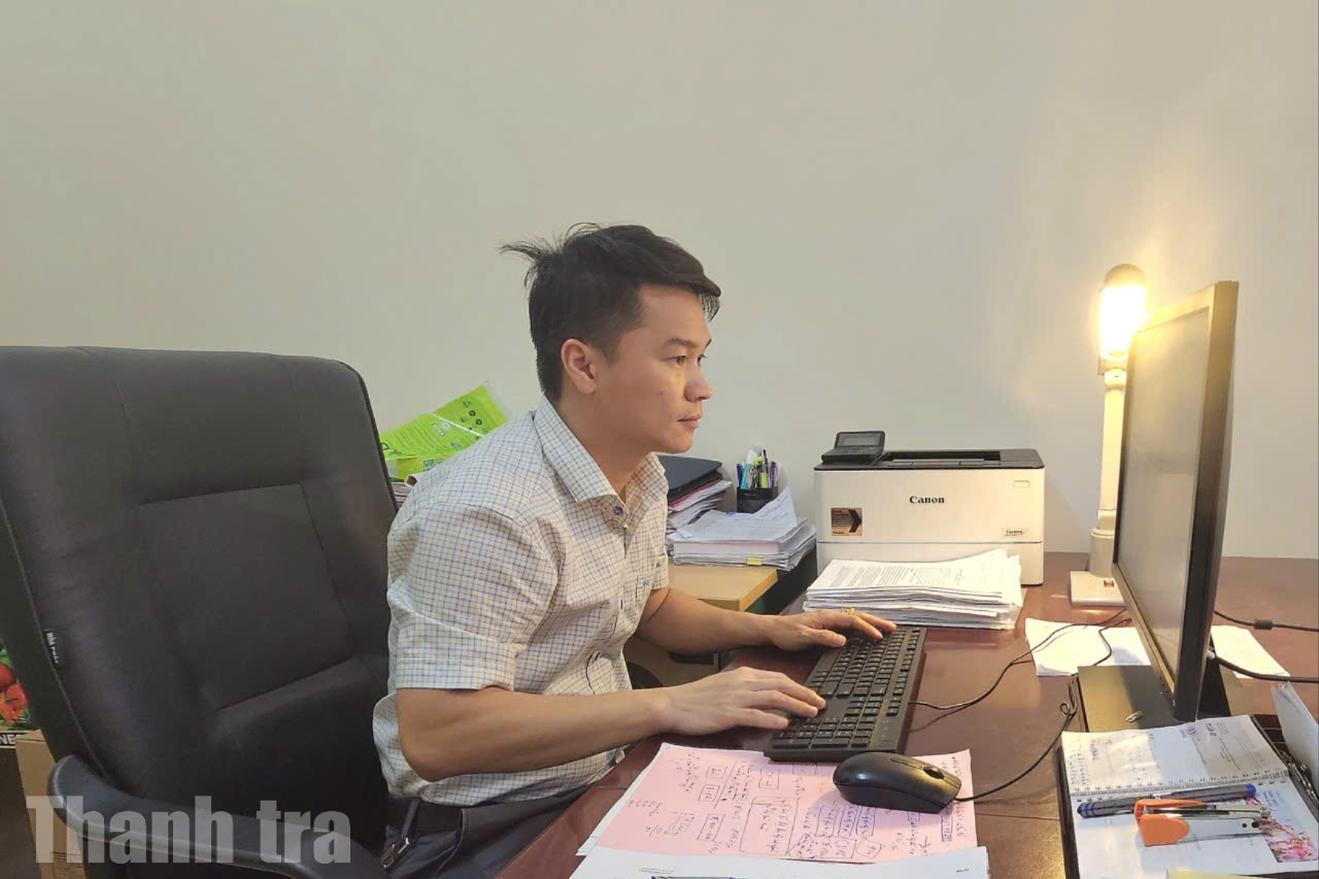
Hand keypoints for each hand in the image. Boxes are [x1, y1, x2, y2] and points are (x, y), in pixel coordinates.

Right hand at [657, 667, 826, 734]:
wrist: (673, 704)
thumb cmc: (698, 698)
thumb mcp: (725, 685)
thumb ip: (746, 687)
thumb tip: (768, 695)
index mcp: (743, 674)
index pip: (777, 677)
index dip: (798, 686)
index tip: (812, 695)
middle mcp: (742, 683)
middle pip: (781, 685)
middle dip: (804, 695)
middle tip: (820, 704)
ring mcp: (735, 698)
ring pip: (773, 698)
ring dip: (795, 705)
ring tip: (811, 713)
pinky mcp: (728, 714)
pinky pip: (755, 715)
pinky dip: (772, 719)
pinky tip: (784, 724)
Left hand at [762, 609, 895, 651]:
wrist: (772, 629)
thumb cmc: (786, 633)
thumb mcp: (803, 637)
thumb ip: (823, 637)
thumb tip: (843, 640)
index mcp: (826, 616)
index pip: (852, 620)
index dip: (867, 628)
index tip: (879, 638)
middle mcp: (830, 615)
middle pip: (858, 616)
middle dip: (876, 622)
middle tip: (893, 628)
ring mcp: (829, 620)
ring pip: (854, 618)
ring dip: (870, 623)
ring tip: (885, 629)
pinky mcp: (826, 625)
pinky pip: (848, 624)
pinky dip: (860, 627)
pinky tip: (865, 633)